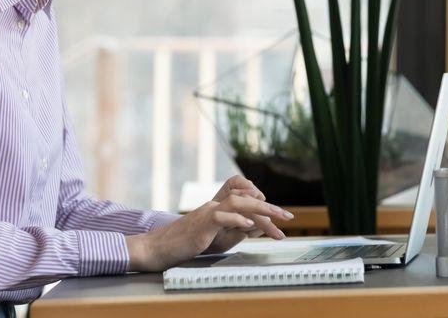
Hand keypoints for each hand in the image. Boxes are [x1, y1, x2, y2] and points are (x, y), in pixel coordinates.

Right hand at [125, 175, 292, 271]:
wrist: (160, 247)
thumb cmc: (187, 244)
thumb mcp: (217, 238)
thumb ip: (236, 231)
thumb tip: (256, 228)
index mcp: (219, 208)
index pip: (246, 202)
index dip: (265, 208)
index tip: (281, 217)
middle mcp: (215, 205)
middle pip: (247, 199)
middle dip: (269, 207)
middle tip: (287, 217)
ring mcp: (208, 212)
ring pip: (237, 203)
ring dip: (259, 211)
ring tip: (275, 219)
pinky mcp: (201, 223)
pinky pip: (221, 216)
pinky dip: (236, 219)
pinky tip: (248, 224)